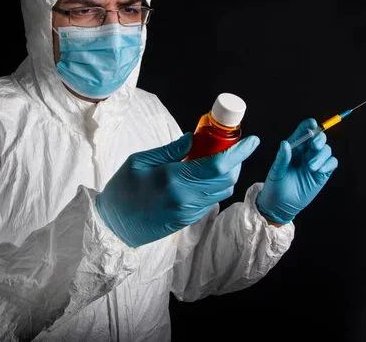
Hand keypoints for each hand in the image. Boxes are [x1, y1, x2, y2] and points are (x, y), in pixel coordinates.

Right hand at [96, 132, 259, 246]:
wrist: (113, 227)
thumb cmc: (122, 190)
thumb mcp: (139, 161)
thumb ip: (169, 150)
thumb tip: (193, 139)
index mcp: (174, 179)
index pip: (218, 164)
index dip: (239, 152)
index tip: (252, 140)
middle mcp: (186, 198)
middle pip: (226, 179)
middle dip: (235, 161)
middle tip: (228, 146)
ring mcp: (188, 212)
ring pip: (222, 191)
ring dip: (226, 173)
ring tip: (215, 158)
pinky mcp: (187, 220)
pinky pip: (210, 200)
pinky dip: (214, 185)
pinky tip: (202, 175)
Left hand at [256, 118, 337, 223]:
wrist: (280, 205)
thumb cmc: (275, 186)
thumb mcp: (276, 171)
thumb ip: (282, 158)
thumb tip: (285, 143)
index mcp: (293, 147)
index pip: (303, 131)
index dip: (309, 125)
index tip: (312, 124)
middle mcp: (305, 152)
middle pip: (318, 138)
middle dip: (319, 138)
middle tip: (314, 145)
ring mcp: (315, 162)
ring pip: (326, 150)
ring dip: (321, 155)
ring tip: (311, 167)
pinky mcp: (322, 173)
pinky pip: (332, 162)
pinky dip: (328, 163)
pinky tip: (319, 170)